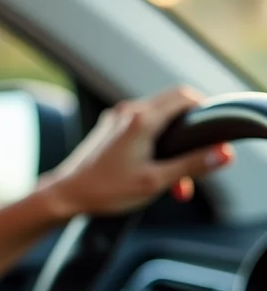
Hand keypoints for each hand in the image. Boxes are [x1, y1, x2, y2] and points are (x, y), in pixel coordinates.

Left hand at [39, 86, 233, 217]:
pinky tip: (154, 171)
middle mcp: (127, 112)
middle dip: (190, 133)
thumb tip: (224, 153)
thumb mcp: (155, 181)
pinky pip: (141, 127)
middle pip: (173, 105)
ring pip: (158, 119)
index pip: (184, 96)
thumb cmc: (106, 189)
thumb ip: (192, 165)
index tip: (213, 133)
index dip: (205, 110)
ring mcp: (116, 118)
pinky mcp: (109, 128)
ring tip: (176, 181)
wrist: (66, 194)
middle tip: (197, 161)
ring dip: (173, 145)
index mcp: (141, 120)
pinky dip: (155, 145)